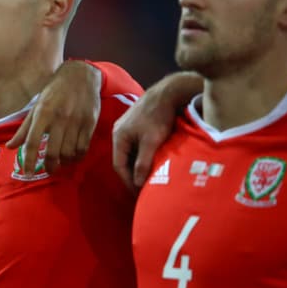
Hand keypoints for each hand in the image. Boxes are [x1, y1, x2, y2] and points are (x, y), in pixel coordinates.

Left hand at [9, 60, 100, 174]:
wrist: (81, 76)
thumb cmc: (54, 91)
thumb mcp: (36, 106)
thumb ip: (24, 128)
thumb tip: (10, 147)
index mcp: (43, 113)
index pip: (33, 142)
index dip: (29, 160)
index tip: (27, 172)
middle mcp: (59, 118)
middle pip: (53, 152)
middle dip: (49, 166)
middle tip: (47, 170)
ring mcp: (76, 122)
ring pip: (69, 152)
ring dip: (63, 162)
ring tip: (60, 163)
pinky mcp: (90, 123)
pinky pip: (83, 148)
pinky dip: (77, 157)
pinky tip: (72, 157)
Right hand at [111, 72, 199, 191]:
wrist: (168, 93)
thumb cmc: (158, 116)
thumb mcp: (151, 141)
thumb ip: (142, 162)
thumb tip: (137, 183)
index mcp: (118, 137)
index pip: (118, 166)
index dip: (128, 181)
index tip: (138, 193)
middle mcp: (119, 132)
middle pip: (123, 160)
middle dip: (132, 175)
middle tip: (143, 189)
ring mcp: (127, 128)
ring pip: (130, 153)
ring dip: (137, 165)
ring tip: (148, 178)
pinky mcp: (136, 125)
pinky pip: (135, 145)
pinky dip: (141, 156)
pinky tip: (151, 161)